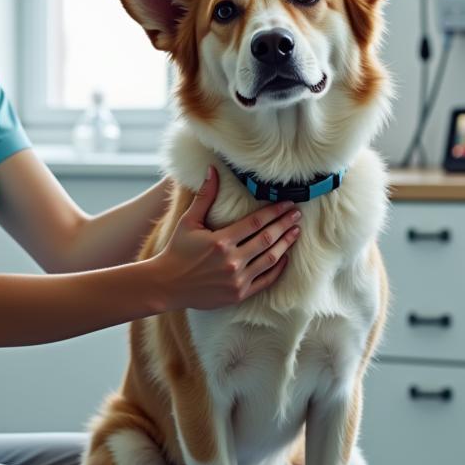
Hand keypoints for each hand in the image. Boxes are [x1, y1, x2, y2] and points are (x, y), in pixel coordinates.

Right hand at [152, 165, 300, 311]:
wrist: (167, 285)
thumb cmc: (176, 251)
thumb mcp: (188, 221)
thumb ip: (204, 196)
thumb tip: (212, 170)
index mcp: (220, 241)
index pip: (255, 223)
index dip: (273, 212)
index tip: (286, 203)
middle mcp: (232, 261)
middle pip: (267, 239)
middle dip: (284, 224)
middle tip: (297, 214)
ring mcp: (237, 280)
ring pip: (270, 259)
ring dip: (285, 244)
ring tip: (296, 232)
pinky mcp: (239, 294)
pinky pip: (266, 281)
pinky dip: (278, 268)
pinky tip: (285, 257)